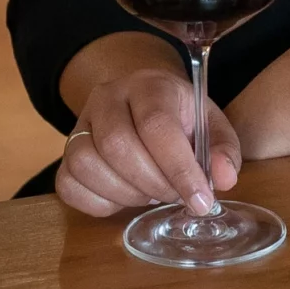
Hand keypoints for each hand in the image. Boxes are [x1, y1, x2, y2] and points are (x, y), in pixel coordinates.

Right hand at [56, 58, 242, 219]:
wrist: (141, 103)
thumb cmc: (180, 117)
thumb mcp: (210, 125)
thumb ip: (223, 149)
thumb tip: (224, 178)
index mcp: (149, 85)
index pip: (157, 125)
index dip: (179, 168)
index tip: (201, 200)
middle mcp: (107, 98)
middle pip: (118, 145)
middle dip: (154, 183)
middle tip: (175, 195)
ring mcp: (79, 124)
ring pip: (87, 165)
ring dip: (126, 194)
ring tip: (151, 193)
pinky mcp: (65, 153)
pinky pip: (69, 185)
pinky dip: (99, 203)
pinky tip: (125, 198)